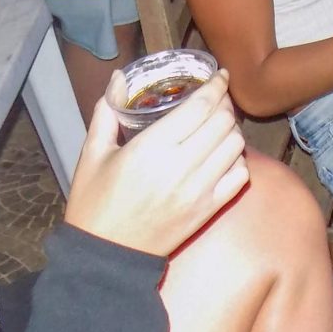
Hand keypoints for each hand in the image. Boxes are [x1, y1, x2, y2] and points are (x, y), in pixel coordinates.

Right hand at [63, 72, 249, 256]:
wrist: (106, 255)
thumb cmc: (95, 202)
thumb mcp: (92, 154)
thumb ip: (107, 112)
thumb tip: (119, 78)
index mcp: (152, 148)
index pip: (200, 107)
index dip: (215, 86)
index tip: (219, 76)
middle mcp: (181, 166)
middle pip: (223, 122)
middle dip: (224, 104)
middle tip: (216, 100)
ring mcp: (199, 190)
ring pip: (236, 146)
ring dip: (231, 130)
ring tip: (219, 126)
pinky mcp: (209, 210)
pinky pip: (240, 177)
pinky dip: (238, 160)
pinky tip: (223, 156)